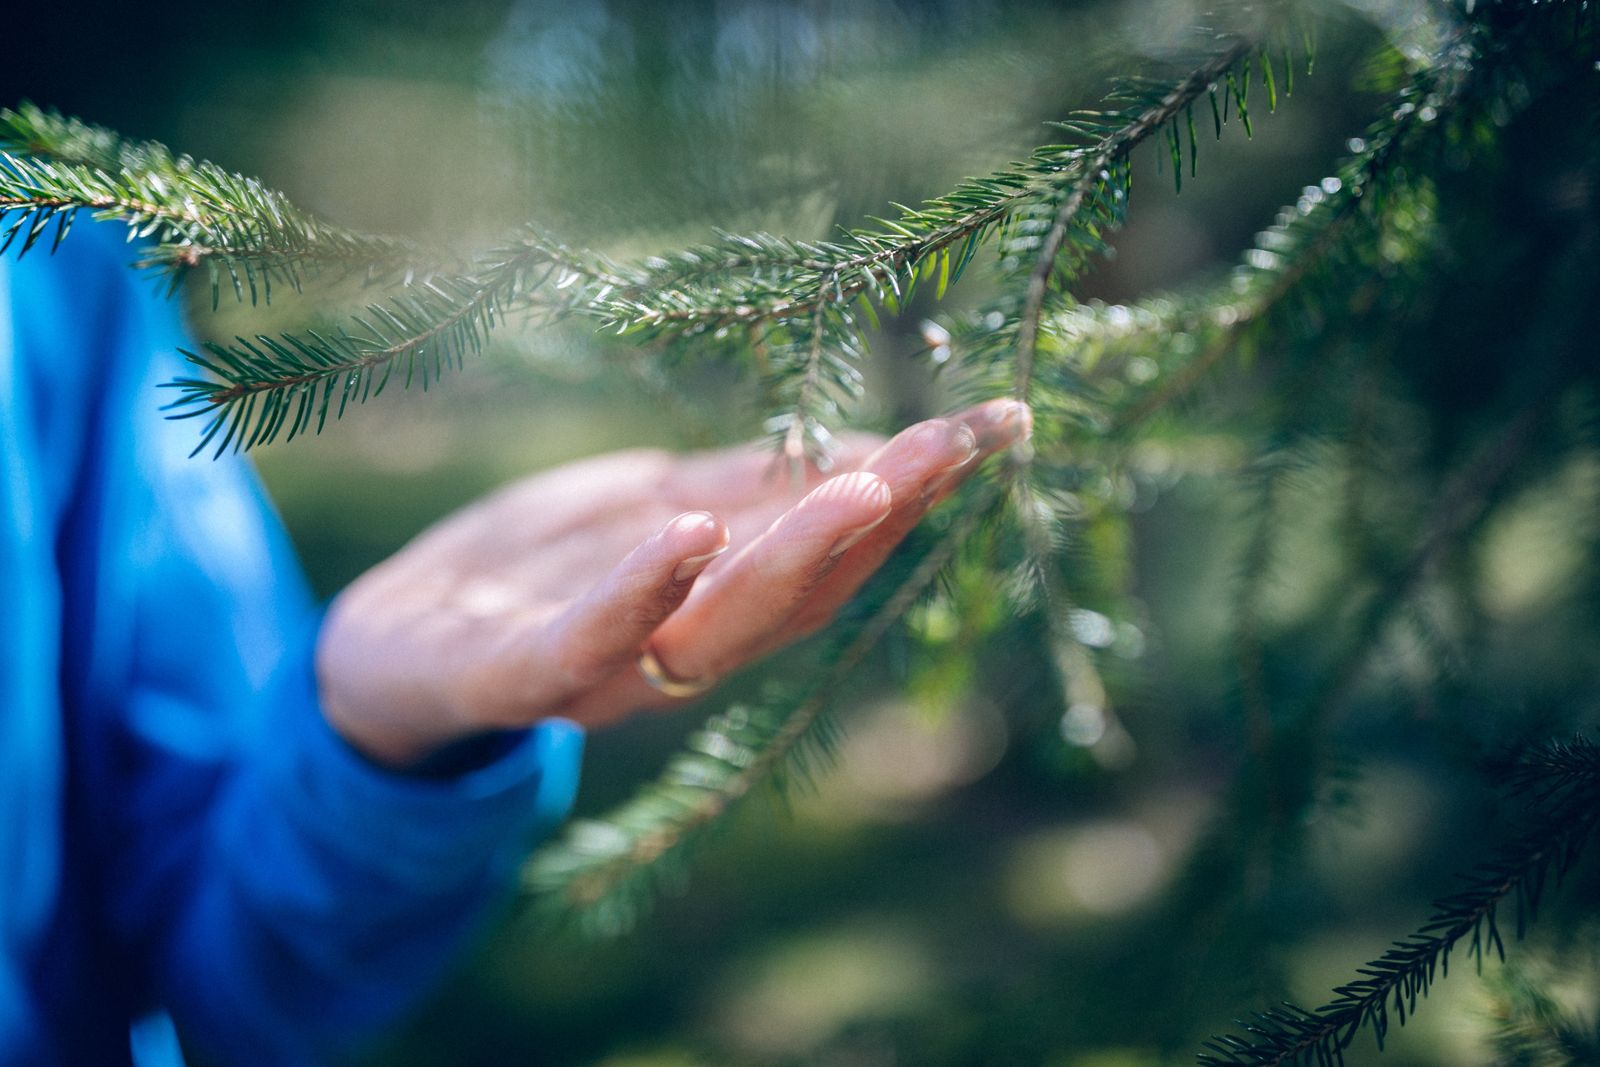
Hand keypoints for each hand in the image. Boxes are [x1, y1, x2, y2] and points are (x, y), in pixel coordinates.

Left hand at [315, 399, 1030, 767]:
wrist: (391, 653)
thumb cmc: (535, 572)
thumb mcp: (642, 508)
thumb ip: (734, 492)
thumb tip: (854, 445)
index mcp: (718, 601)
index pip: (829, 549)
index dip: (912, 491)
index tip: (992, 422)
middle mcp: (681, 648)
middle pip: (796, 592)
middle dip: (882, 517)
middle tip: (959, 446)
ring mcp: (601, 670)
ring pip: (714, 628)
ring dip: (793, 556)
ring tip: (864, 482)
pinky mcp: (505, 675)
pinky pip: (580, 646)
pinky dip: (639, 597)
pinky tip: (689, 535)